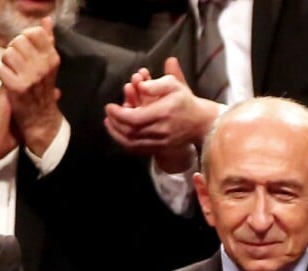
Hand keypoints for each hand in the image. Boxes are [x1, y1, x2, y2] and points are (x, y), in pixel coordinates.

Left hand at [0, 17, 62, 156]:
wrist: (41, 119)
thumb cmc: (43, 90)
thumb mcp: (49, 65)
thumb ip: (47, 41)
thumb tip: (47, 21)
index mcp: (52, 58)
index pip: (33, 32)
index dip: (24, 39)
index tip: (25, 51)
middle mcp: (43, 66)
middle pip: (17, 41)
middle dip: (13, 50)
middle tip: (17, 64)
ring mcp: (30, 77)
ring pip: (7, 54)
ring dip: (6, 63)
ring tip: (13, 73)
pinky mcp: (17, 87)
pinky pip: (0, 69)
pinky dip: (1, 75)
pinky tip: (8, 82)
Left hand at [104, 57, 219, 159]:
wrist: (200, 123)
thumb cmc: (184, 101)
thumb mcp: (174, 85)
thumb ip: (157, 84)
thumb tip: (140, 85)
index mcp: (163, 113)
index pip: (135, 118)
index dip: (119, 114)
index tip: (109, 106)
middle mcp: (161, 130)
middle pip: (130, 132)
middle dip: (115, 123)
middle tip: (108, 113)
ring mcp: (160, 142)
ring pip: (132, 143)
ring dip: (117, 134)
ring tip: (109, 123)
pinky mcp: (159, 149)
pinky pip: (138, 150)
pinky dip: (125, 143)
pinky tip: (119, 134)